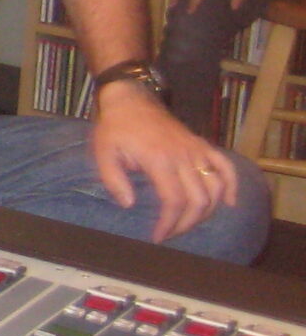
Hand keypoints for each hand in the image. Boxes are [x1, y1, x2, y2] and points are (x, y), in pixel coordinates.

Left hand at [90, 82, 237, 242]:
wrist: (130, 99)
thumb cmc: (115, 128)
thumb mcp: (103, 153)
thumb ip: (114, 180)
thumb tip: (130, 204)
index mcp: (159, 159)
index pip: (174, 200)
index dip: (169, 223)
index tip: (158, 236)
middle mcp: (183, 156)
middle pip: (199, 199)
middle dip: (187, 223)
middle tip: (171, 234)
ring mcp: (196, 149)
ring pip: (216, 187)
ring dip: (208, 211)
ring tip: (190, 223)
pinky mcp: (202, 144)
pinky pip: (225, 166)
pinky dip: (232, 185)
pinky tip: (229, 203)